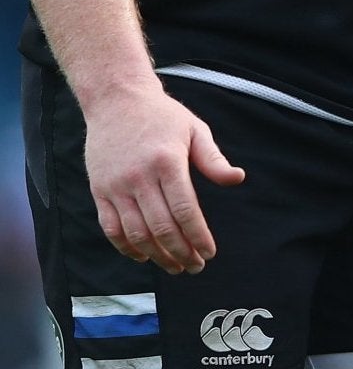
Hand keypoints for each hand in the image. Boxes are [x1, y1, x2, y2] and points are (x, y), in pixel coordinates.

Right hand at [81, 82, 245, 273]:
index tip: (209, 252)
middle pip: (161, 227)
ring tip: (175, 266)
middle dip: (181, 252)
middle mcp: (139, 177)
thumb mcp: (195, 130)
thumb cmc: (163, 117)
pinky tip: (144, 256)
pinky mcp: (99, 190)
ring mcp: (115, 186)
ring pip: (136, 232)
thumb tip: (238, 179)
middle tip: (196, 266)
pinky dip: (126, 247)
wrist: (117, 101)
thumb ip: (214, 159)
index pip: (184, 210)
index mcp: (167, 162)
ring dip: (157, 255)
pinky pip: (110, 227)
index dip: (197, 236)